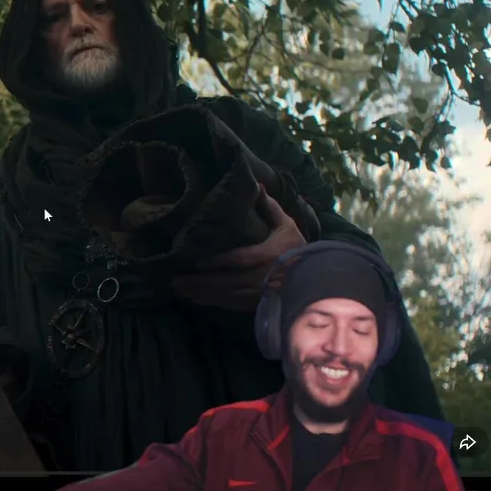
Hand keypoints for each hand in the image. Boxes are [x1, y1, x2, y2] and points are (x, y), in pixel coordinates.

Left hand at [170, 186, 306, 310]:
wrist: (316, 281)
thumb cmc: (299, 251)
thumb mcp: (287, 227)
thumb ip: (270, 208)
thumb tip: (257, 185)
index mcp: (266, 256)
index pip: (239, 260)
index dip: (217, 262)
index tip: (196, 262)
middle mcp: (259, 277)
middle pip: (224, 281)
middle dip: (198, 282)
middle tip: (175, 280)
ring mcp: (257, 294)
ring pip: (224, 295)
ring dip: (201, 293)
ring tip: (179, 290)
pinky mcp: (256, 304)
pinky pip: (230, 305)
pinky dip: (212, 303)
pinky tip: (197, 300)